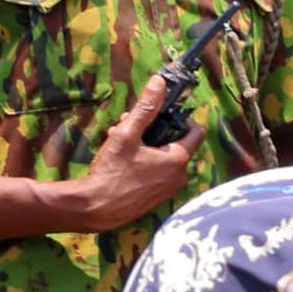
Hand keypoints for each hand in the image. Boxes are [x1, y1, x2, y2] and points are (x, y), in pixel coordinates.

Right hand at [54, 67, 209, 234]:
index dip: (181, 117)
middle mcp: (180, 176)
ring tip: (118, 141)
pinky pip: (158, 174)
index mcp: (178, 159)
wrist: (96, 209)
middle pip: (176, 142)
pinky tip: (121, 161)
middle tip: (127, 125)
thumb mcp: (126, 135)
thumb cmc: (112, 172)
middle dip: (153, 130)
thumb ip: (145, 108)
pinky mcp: (157, 199)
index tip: (160, 114)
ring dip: (145, 145)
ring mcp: (169, 190)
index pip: (196, 130)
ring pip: (164, 158)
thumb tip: (159, 82)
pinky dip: (144, 163)